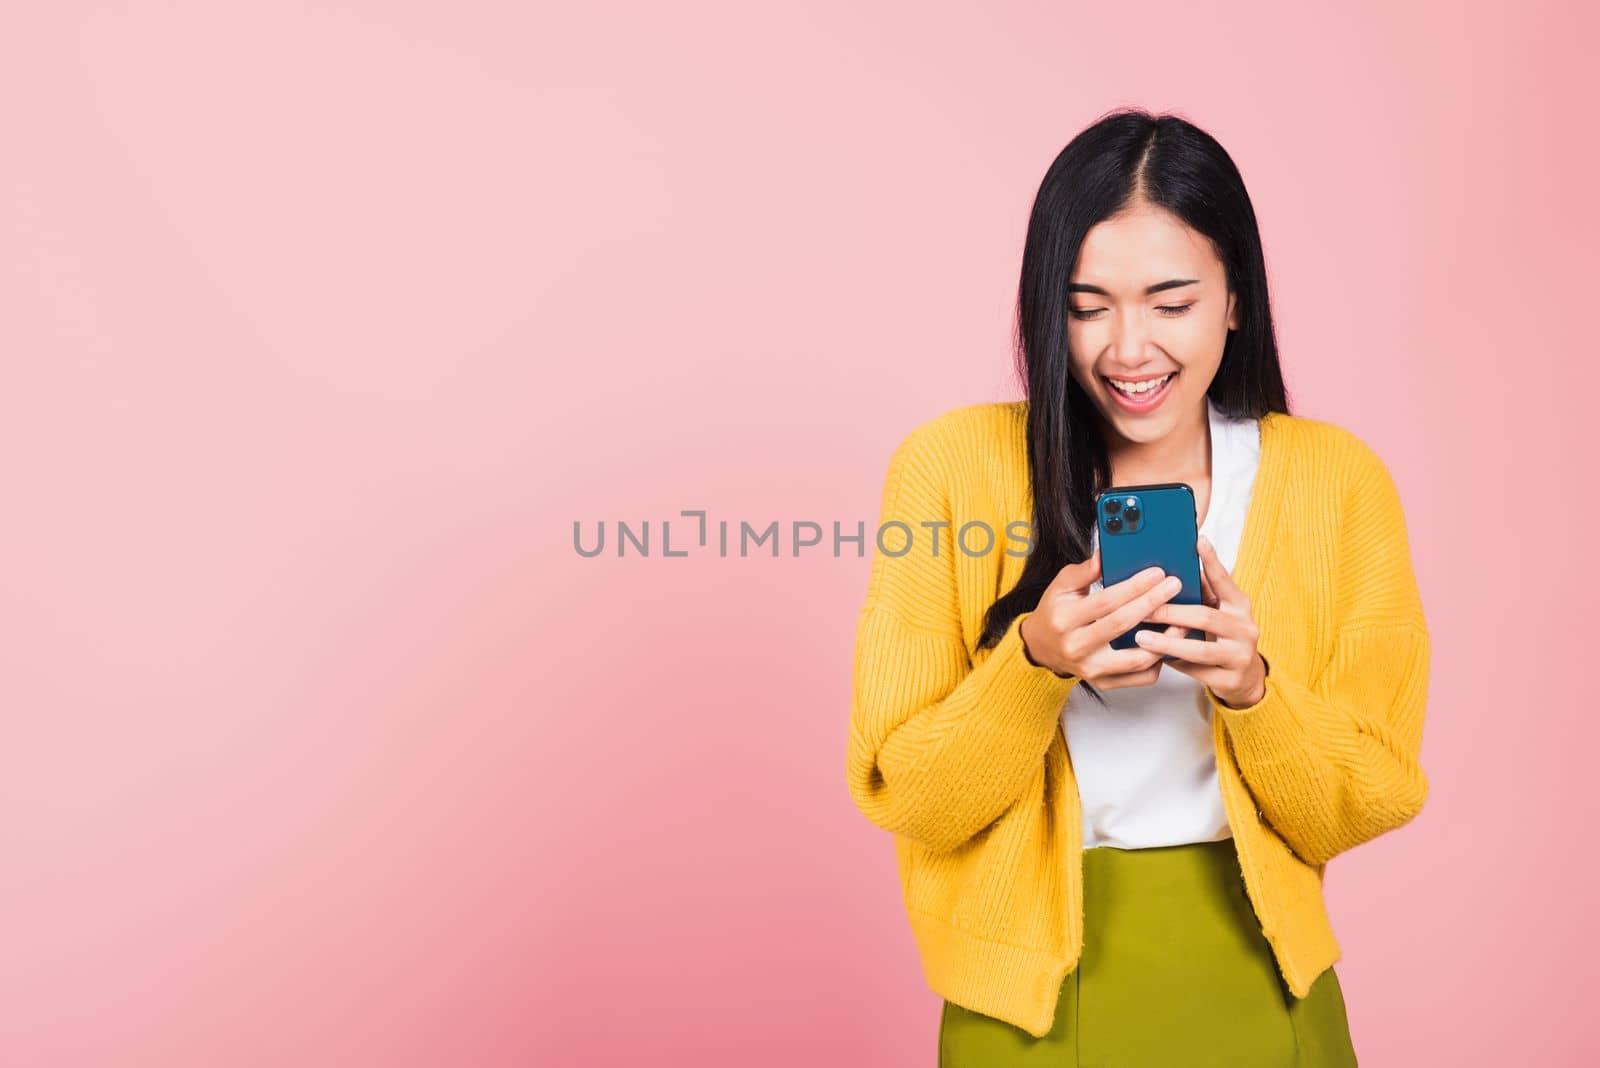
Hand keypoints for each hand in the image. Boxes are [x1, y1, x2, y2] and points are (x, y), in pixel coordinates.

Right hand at [1020, 543, 1190, 689]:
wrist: (1040, 647)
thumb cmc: (1055, 612)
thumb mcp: (1062, 586)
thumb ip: (1085, 570)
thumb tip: (1107, 553)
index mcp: (1064, 619)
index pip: (1105, 602)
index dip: (1134, 587)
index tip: (1157, 573)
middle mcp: (1076, 647)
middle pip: (1122, 625)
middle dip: (1153, 603)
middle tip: (1174, 586)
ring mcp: (1091, 669)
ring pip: (1137, 659)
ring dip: (1164, 638)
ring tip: (1180, 619)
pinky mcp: (1104, 683)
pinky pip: (1141, 677)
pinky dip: (1158, 661)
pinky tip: (1166, 643)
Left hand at [1134, 534, 1268, 707]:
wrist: (1246, 677)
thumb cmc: (1222, 637)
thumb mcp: (1218, 612)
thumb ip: (1201, 594)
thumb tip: (1168, 571)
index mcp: (1240, 605)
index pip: (1225, 580)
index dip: (1212, 561)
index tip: (1198, 541)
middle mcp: (1245, 628)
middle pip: (1205, 616)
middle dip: (1171, 612)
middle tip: (1144, 609)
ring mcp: (1241, 655)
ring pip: (1200, 649)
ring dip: (1167, 643)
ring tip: (1142, 638)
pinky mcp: (1232, 679)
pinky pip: (1198, 672)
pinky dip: (1175, 664)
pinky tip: (1156, 658)